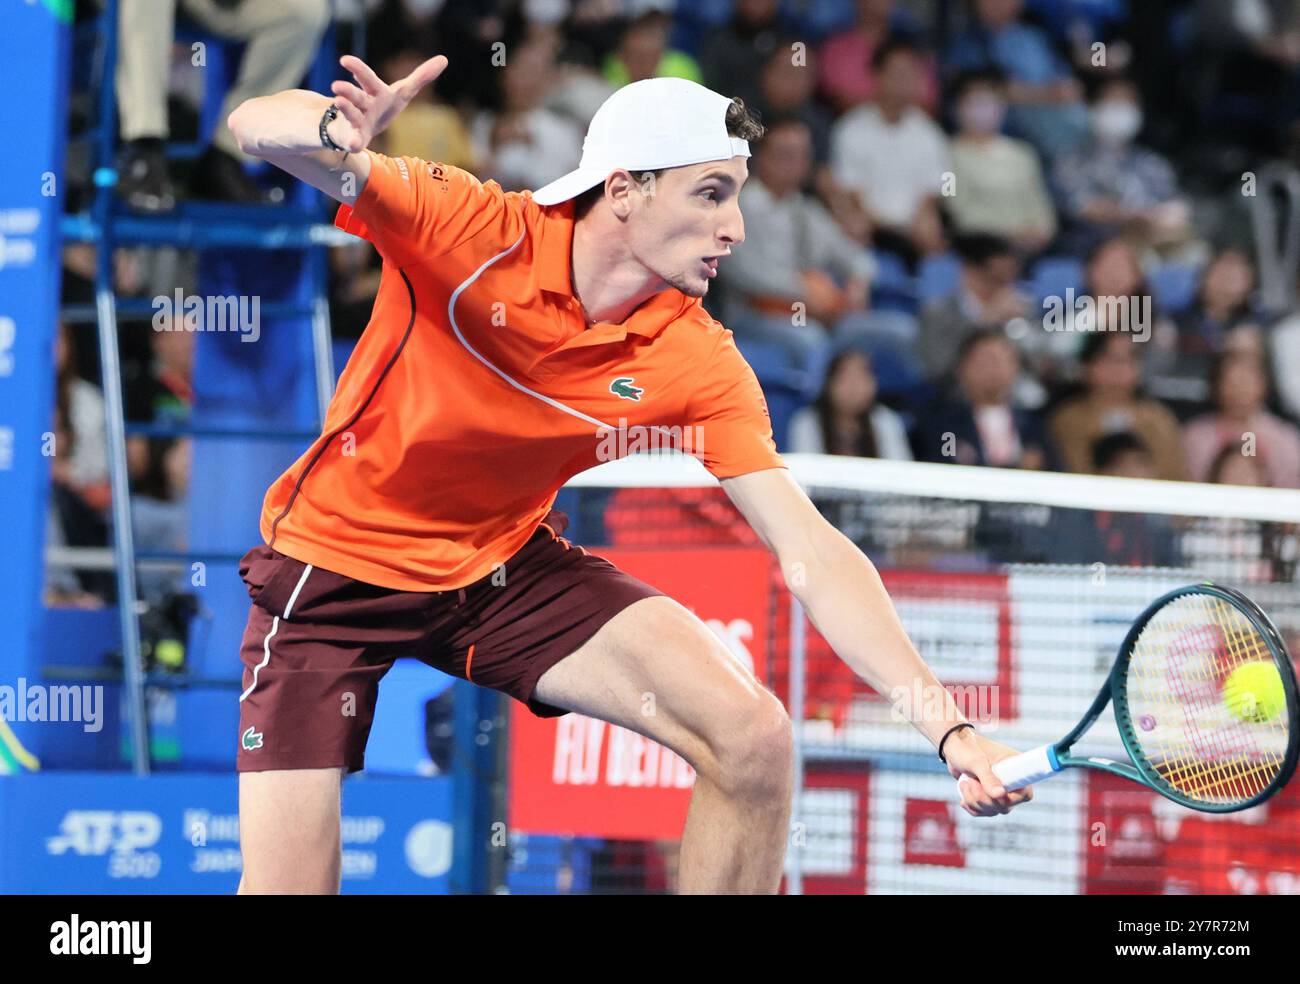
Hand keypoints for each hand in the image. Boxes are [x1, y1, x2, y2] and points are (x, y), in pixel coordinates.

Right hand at [327, 54, 448, 153]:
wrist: (356, 130)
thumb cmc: (381, 108)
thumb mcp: (402, 93)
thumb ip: (421, 77)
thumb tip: (444, 59)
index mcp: (374, 92)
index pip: (367, 78)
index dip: (357, 69)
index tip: (344, 60)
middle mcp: (363, 104)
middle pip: (356, 95)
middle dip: (347, 90)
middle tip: (336, 86)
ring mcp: (357, 121)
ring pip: (350, 114)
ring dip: (346, 108)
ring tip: (338, 101)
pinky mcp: (356, 139)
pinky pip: (355, 141)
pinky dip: (354, 142)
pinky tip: (354, 145)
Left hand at [943, 728, 1033, 816]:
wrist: (953, 747)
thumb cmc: (967, 749)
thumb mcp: (977, 762)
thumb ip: (988, 778)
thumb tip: (1000, 795)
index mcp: (1015, 769)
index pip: (1025, 792)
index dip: (1014, 799)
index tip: (997, 793)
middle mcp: (1009, 782)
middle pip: (1006, 806)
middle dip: (985, 799)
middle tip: (971, 782)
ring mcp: (997, 790)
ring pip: (993, 810)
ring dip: (975, 801)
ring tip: (965, 783)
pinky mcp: (986, 795)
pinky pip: (983, 811)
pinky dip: (972, 806)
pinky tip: (963, 798)